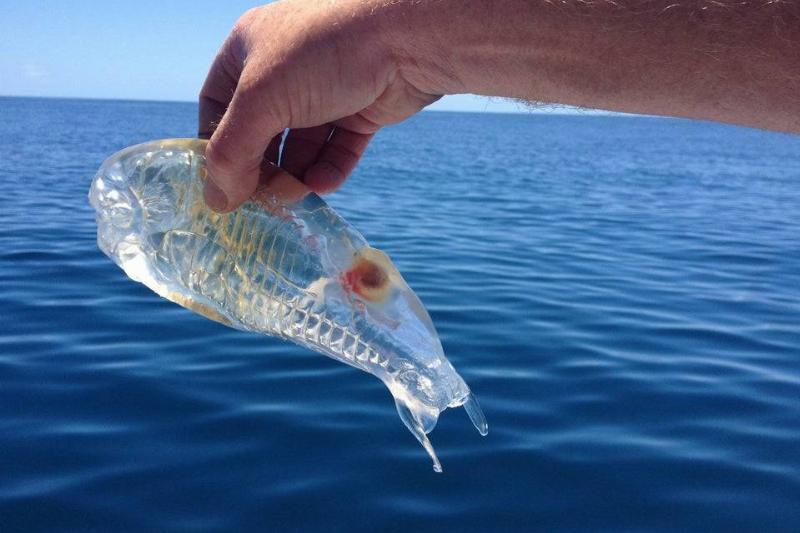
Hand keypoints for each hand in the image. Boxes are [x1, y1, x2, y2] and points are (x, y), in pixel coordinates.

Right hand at [198, 0, 442, 211]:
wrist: (406, 38)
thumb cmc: (322, 54)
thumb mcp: (261, 100)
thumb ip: (231, 153)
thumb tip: (217, 202)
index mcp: (248, 50)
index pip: (217, 105)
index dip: (215, 146)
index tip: (220, 184)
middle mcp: (284, 68)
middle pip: (260, 133)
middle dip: (261, 169)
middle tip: (262, 200)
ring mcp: (325, 90)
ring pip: (301, 146)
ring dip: (295, 175)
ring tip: (296, 195)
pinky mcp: (360, 110)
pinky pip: (336, 149)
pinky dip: (328, 170)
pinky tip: (323, 185)